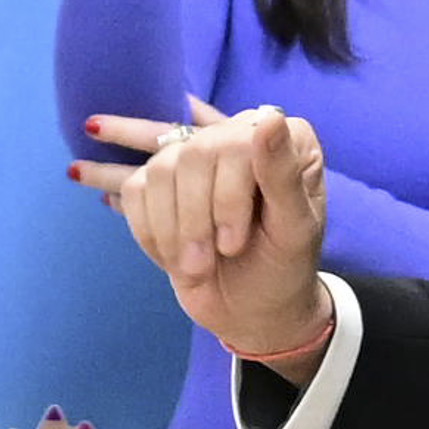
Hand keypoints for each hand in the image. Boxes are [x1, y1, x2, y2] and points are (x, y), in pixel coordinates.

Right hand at [72, 99, 336, 374]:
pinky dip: (149, 232)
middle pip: (191, 155)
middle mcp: (240, 135)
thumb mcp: (294, 231)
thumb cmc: (283, 268)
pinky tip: (173, 256)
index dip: (226, 198)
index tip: (233, 245)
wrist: (251, 308)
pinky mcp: (162, 182)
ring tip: (193, 267)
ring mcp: (198, 156)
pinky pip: (135, 189)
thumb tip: (270, 119)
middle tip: (207, 263)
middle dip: (194, 220)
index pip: (235, 145)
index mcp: (285, 139)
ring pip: (159, 171)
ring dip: (171, 230)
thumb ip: (283, 175)